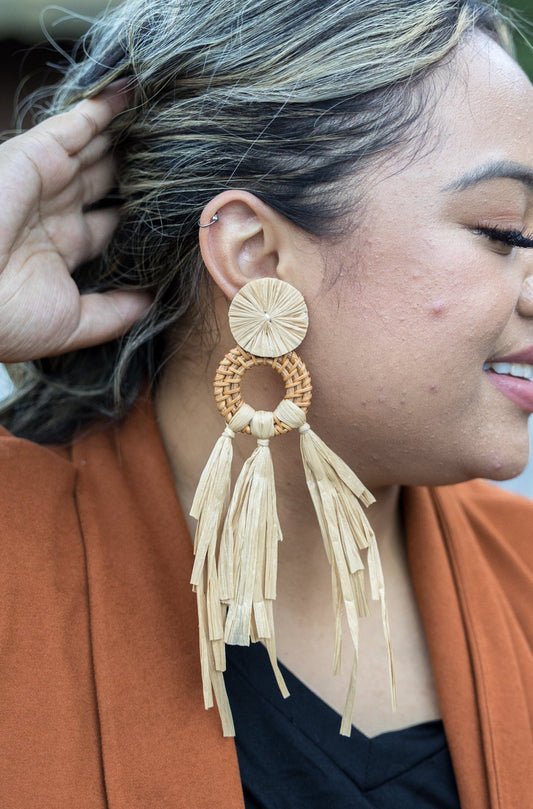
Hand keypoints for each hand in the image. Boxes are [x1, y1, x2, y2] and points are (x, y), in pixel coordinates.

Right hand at [0, 81, 149, 361]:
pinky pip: (78, 121)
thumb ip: (115, 312)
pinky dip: (106, 105)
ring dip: (129, 132)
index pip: (110, 222)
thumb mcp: (73, 323)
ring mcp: (46, 179)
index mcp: (62, 247)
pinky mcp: (37, 153)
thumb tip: (153, 302)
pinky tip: (136, 91)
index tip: (176, 204)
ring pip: (97, 147)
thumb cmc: (8, 318)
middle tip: (179, 153)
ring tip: (170, 115)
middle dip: (137, 167)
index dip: (140, 213)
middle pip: (106, 180)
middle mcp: (55, 209)